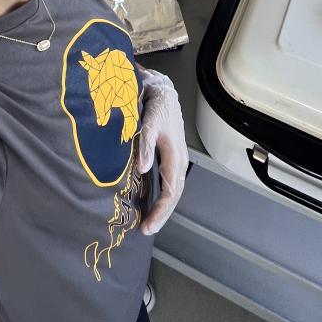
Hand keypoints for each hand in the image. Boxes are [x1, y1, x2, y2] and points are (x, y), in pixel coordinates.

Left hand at [136, 68, 187, 235]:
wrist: (162, 90)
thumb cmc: (156, 106)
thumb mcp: (150, 122)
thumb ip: (146, 145)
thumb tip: (142, 169)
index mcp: (176, 157)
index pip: (171, 193)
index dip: (160, 211)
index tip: (147, 226)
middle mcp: (178, 161)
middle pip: (173, 196)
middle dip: (161, 215)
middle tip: (146, 230)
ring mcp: (174, 160)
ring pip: (172, 190)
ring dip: (161, 207)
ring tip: (147, 222)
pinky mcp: (168, 157)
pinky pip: (167, 182)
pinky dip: (159, 195)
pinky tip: (148, 201)